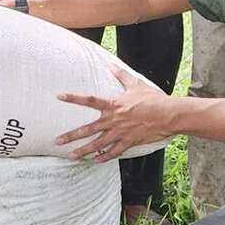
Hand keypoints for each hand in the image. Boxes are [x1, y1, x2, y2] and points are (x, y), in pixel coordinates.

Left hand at [56, 67, 174, 160]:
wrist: (167, 115)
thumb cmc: (152, 98)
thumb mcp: (135, 84)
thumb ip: (121, 75)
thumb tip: (110, 64)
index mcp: (113, 105)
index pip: (89, 100)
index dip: (74, 98)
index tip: (59, 96)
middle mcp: (113, 120)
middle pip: (88, 129)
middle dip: (71, 136)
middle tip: (57, 141)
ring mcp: (120, 133)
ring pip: (97, 145)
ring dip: (83, 151)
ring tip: (71, 156)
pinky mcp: (128, 142)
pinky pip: (113, 152)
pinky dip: (104, 157)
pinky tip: (95, 160)